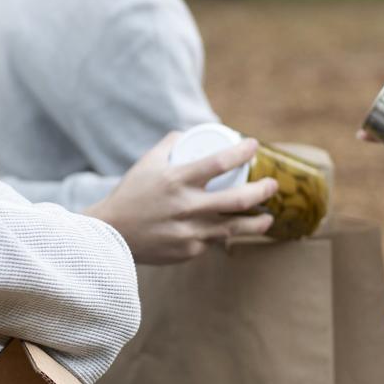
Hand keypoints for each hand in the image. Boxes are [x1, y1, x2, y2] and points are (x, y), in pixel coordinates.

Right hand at [86, 132, 277, 264]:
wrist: (112, 233)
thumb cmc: (131, 193)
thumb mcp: (147, 163)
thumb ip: (170, 145)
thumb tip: (190, 133)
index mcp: (176, 180)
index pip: (219, 162)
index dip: (242, 152)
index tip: (254, 145)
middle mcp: (186, 206)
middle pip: (239, 199)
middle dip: (263, 190)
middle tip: (272, 185)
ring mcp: (189, 231)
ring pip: (235, 227)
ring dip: (257, 222)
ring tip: (267, 217)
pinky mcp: (189, 250)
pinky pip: (214, 240)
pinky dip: (224, 234)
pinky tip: (232, 231)